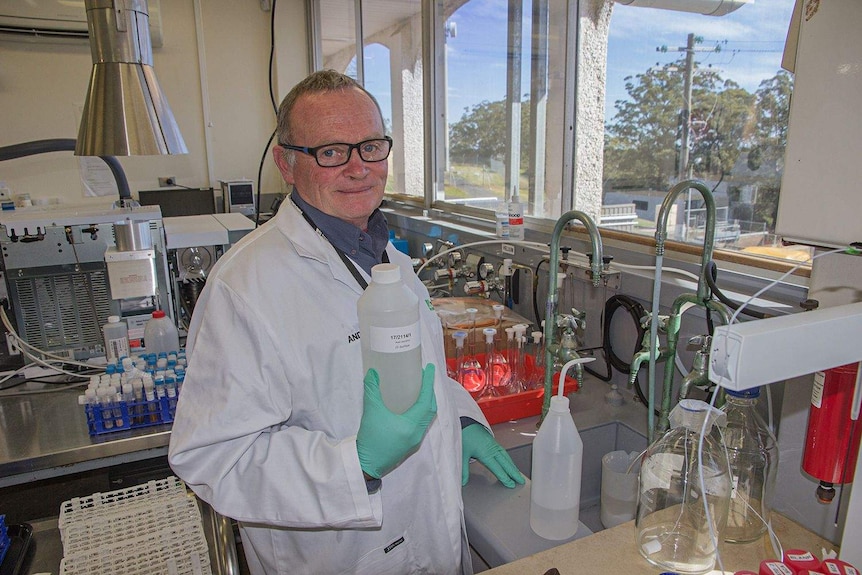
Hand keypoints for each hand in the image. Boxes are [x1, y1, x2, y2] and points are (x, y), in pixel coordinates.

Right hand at [357, 364, 436, 478]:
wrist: (365, 464)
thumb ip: (372, 390)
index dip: (428, 383)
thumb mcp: (371, 411)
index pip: (426, 400)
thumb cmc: (370, 439)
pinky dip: (421, 413)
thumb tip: (373, 373)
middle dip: (430, 392)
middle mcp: (417, 433)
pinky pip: (421, 425)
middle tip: (425, 378)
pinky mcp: (409, 445)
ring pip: (427, 418)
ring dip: (427, 403)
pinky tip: (412, 408)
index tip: (429, 369)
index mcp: (411, 425)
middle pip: (431, 409)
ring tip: (421, 390)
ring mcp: (414, 441)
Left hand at [461, 424, 524, 487]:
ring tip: (517, 474)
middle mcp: (492, 448)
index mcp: (485, 452)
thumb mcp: (462, 454)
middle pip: (506, 462)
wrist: (464, 422)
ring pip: (506, 457)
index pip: (497, 468)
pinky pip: (504, 452)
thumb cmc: (464, 435)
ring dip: (513, 466)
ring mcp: (494, 444)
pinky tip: (509, 462)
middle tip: (521, 481)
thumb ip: (463, 470)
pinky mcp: (493, 441)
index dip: (504, 477)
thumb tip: (464, 482)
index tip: (510, 484)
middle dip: (514, 472)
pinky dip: (509, 459)